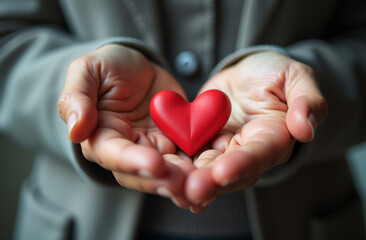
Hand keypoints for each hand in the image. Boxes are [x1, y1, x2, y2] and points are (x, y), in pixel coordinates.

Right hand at [58, 44, 193, 206]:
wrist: (138, 66)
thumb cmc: (109, 67)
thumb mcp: (88, 71)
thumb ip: (76, 97)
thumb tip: (75, 130)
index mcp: (100, 136)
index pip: (112, 154)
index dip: (132, 161)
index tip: (154, 164)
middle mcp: (126, 150)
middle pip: (140, 173)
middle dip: (162, 180)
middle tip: (183, 184)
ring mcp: (152, 149)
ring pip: (166, 173)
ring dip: (183, 181)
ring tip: (201, 184)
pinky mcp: (175, 144)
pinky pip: (187, 159)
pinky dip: (198, 169)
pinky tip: (213, 176)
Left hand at [184, 51, 327, 211]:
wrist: (247, 75)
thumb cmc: (274, 74)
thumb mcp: (295, 77)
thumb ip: (307, 100)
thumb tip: (306, 129)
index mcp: (274, 137)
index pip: (260, 154)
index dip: (243, 163)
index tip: (223, 172)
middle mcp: (248, 151)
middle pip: (231, 171)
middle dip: (211, 182)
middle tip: (191, 191)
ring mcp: (224, 150)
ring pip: (208, 170)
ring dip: (191, 181)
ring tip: (173, 189)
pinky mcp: (203, 143)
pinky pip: (190, 157)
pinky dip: (179, 168)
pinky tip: (163, 179)